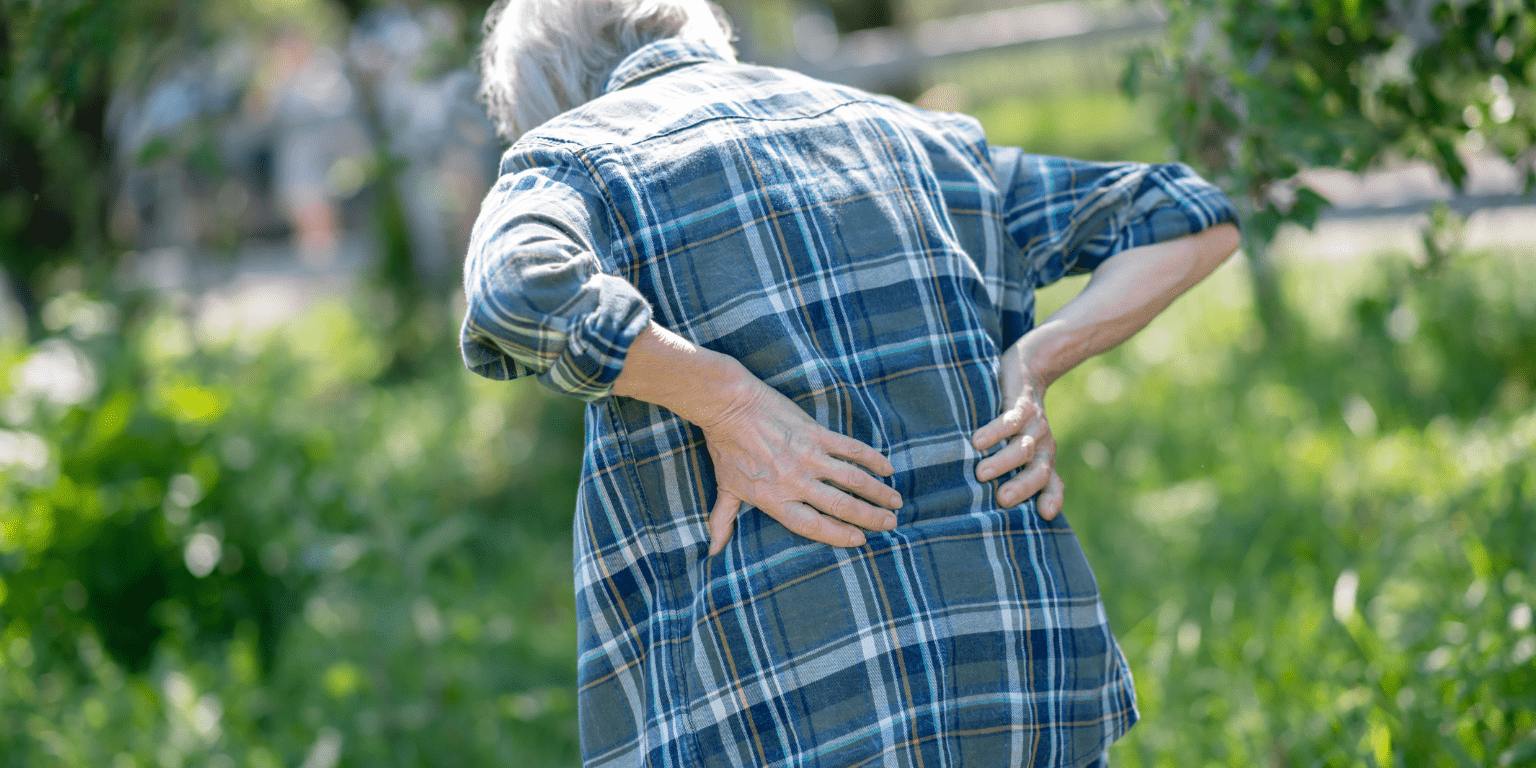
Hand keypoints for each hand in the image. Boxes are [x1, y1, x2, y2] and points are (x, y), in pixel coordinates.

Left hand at [697, 375, 901, 555]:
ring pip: (853, 480)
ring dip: (878, 493)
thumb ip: (723, 521)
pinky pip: (851, 449)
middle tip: (890, 524)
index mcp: (775, 500)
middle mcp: (796, 482)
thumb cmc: (726, 448)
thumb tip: (712, 551)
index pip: (814, 526)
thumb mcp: (725, 488)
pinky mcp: (816, 433)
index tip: (861, 540)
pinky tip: (888, 469)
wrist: (729, 406)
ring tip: (896, 502)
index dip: (840, 535)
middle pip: (842, 506)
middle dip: (870, 518)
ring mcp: (809, 456)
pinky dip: (872, 460)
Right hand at [971, 339, 1064, 518]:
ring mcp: (1036, 424)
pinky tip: (977, 440)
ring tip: (981, 473)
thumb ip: (1015, 467)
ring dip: (1004, 461)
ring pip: (1025, 447)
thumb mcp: (1020, 441)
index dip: (1051, 498)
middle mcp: (1043, 444)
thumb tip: (999, 499)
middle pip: (1039, 471)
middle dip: (1022, 486)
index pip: (1050, 483)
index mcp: (1043, 457)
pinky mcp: (1023, 403)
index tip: (1043, 514)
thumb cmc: (1017, 416)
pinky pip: (1012, 420)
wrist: (1029, 369)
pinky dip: (996, 431)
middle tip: (1002, 499)